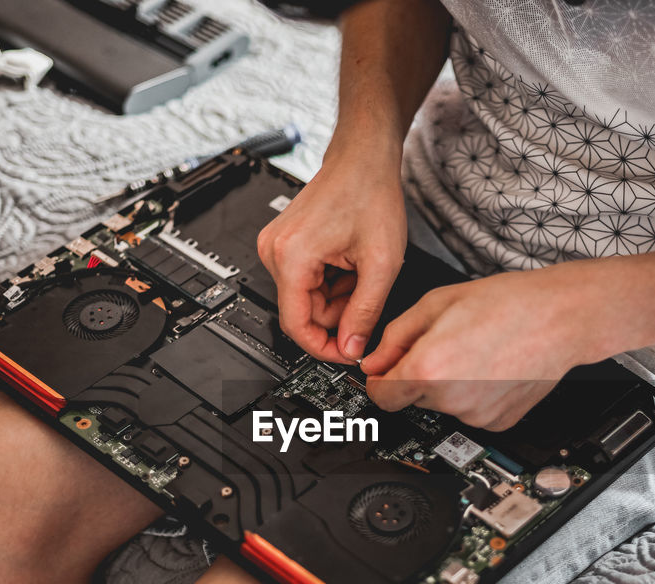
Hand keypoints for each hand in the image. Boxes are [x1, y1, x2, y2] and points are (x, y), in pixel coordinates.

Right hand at [257, 145, 406, 361]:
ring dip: (338, 297)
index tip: (347, 353)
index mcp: (291, 257)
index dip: (324, 347)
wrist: (363, 158)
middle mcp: (274, 252)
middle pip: (303, 312)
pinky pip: (306, 281)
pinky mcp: (284, 244)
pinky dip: (332, 282)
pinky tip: (350, 263)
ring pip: (307, 298)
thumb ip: (366, 313)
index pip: (296, 326)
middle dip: (338, 315)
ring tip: (362, 272)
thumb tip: (351, 347)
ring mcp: (276, 246)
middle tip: (368, 298)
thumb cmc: (370, 194)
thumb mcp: (380, 264)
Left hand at [361, 264, 608, 429]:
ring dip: (448, 384)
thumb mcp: (436, 303)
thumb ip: (395, 337)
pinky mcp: (499, 422)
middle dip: (420, 374)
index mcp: (429, 369)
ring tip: (476, 351)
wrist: (560, 317)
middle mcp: (451, 399)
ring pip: (443, 404)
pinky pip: (471, 411)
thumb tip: (373, 363)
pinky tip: (492, 368)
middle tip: (448, 343)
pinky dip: (475, 394)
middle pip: (413, 398)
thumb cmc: (507, 303)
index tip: (386, 372)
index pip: (381, 396)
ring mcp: (477, 416)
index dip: (380, 380)